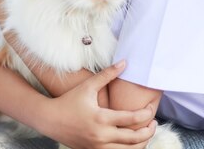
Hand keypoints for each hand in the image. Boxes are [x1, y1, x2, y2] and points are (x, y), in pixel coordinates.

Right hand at [41, 61, 156, 148]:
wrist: (49, 120)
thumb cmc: (69, 100)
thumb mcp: (88, 85)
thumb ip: (107, 74)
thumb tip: (125, 62)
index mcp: (101, 118)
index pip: (132, 119)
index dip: (146, 114)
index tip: (151, 108)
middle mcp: (100, 136)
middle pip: (134, 139)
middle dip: (148, 131)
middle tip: (154, 123)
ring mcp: (97, 147)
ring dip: (141, 144)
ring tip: (146, 133)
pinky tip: (132, 141)